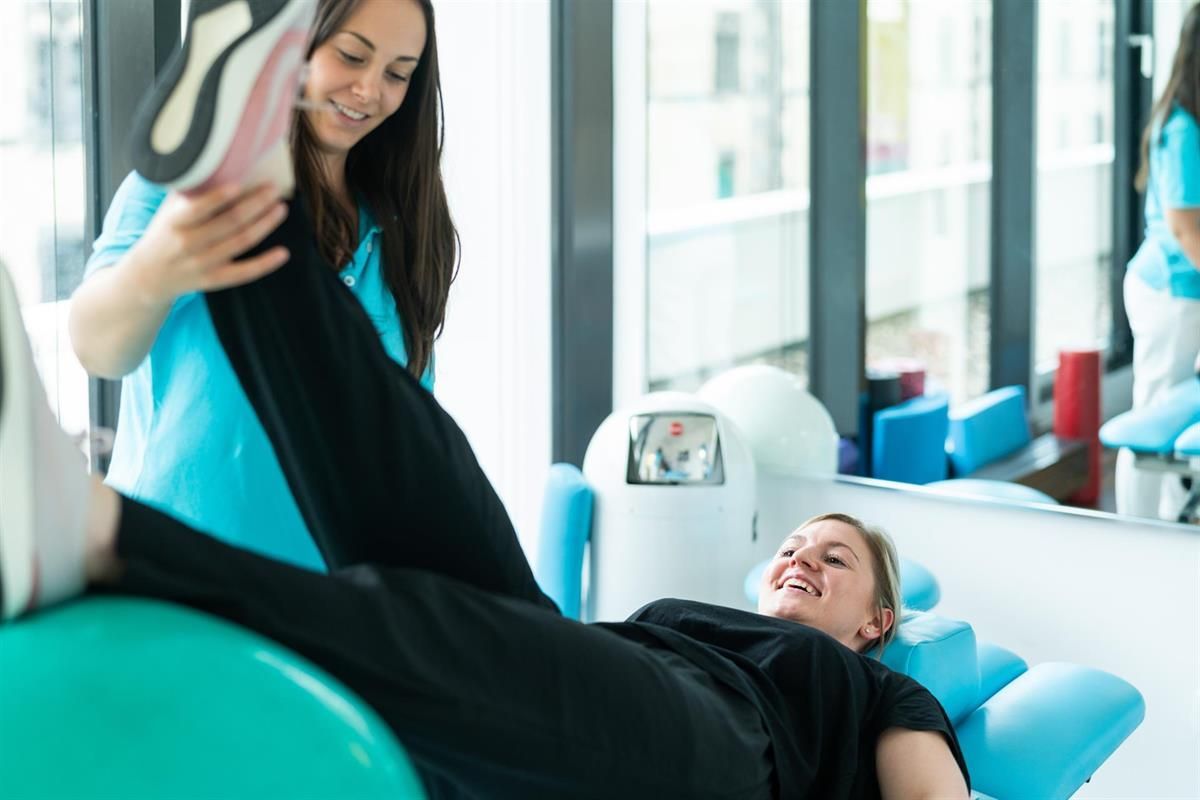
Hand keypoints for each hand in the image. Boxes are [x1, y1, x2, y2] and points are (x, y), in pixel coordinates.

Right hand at [126, 182, 290, 304]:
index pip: (199, 208)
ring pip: (241, 242)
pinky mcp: (214, 279)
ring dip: (265, 225)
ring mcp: (203, 263)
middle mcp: (188, 243)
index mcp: (175, 222)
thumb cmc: (164, 233)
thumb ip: (190, 191)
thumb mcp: (169, 210)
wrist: (148, 275)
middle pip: (229, 222)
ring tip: (280, 209)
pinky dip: (265, 264)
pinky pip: (244, 273)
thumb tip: (216, 163)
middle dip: (255, 204)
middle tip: (273, 190)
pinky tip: (283, 253)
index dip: (219, 197)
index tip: (240, 183)